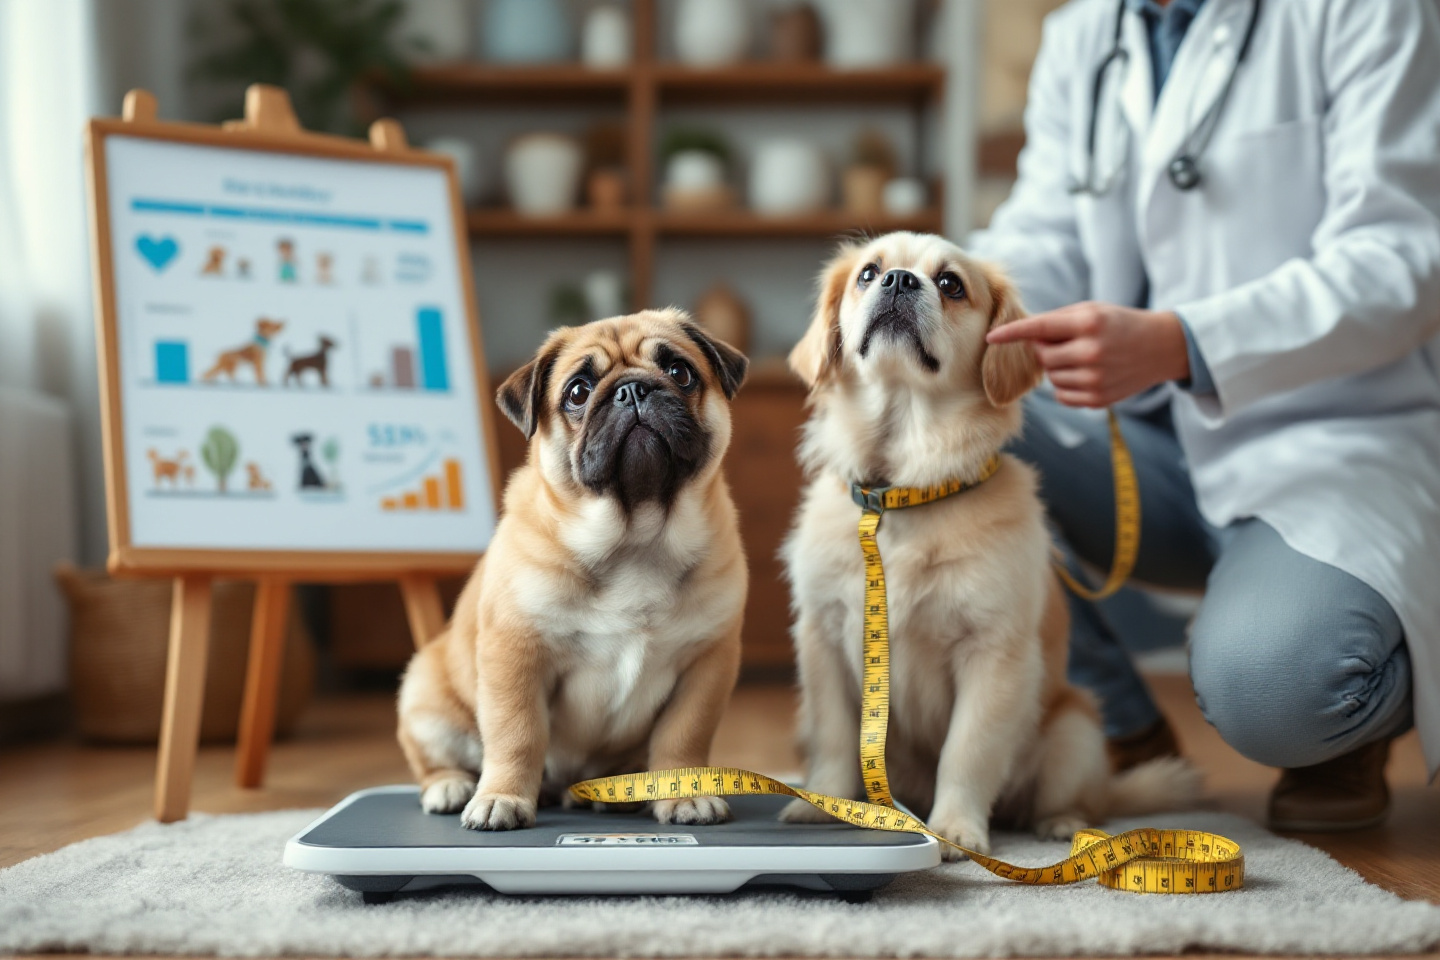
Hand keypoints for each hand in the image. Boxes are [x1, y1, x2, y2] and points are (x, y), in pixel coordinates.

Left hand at [985, 302, 1189, 407]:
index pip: (1040, 328)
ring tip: (1083, 357)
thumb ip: (1056, 322)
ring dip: (1058, 368)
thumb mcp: (1092, 311)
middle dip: (1046, 349)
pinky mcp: (1099, 399)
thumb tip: (1022, 337)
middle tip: (1067, 342)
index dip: (1013, 333)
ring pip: (1051, 377)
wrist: (1160, 347)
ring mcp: (1096, 378)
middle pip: (1042, 356)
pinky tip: (1087, 375)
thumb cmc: (1119, 324)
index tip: (992, 337)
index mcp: (1088, 323)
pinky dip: (1067, 386)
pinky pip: (1062, 396)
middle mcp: (1091, 351)